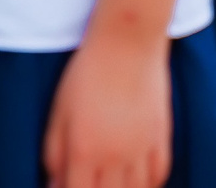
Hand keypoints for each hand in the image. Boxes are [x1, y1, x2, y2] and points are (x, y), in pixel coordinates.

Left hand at [43, 25, 170, 187]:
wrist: (127, 42)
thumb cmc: (86, 74)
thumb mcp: (58, 114)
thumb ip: (54, 155)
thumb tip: (54, 185)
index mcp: (84, 152)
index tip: (67, 187)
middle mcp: (115, 156)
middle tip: (90, 182)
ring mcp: (142, 147)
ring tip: (112, 184)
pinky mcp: (161, 135)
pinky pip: (160, 173)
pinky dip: (149, 184)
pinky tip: (138, 181)